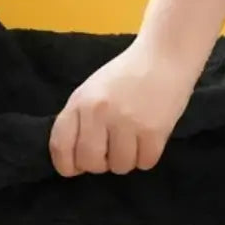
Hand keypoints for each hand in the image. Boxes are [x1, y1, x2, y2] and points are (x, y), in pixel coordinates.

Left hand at [49, 38, 197, 176]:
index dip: (67, 165)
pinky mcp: (154, 131)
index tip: (76, 167)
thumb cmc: (126, 75)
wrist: (164, 57)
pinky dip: (146, 156)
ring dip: (126, 159)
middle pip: (90, 163)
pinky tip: (147, 138)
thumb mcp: (92, 90)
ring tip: (132, 139)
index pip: (61, 146)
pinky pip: (145, 163)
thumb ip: (80, 120)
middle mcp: (99, 112)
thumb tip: (75, 160)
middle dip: (100, 164)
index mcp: (80, 101)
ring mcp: (127, 122)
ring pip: (119, 167)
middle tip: (110, 149)